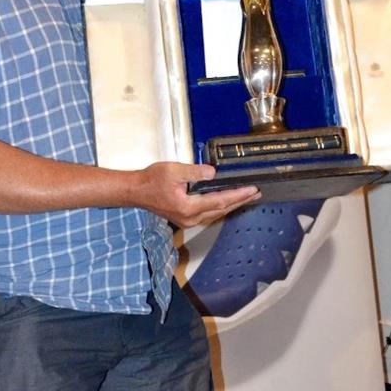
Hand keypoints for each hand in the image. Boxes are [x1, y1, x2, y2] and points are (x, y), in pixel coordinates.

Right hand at [136, 161, 259, 227]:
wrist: (135, 191)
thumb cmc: (150, 181)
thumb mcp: (174, 170)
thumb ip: (195, 172)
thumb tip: (213, 173)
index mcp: (189, 207)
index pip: (220, 200)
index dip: (238, 195)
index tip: (252, 189)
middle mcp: (190, 218)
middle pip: (221, 210)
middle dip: (239, 201)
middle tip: (255, 194)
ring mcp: (187, 220)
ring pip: (215, 214)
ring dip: (231, 205)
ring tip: (245, 198)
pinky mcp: (184, 218)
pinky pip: (208, 214)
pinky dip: (219, 208)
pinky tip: (225, 203)